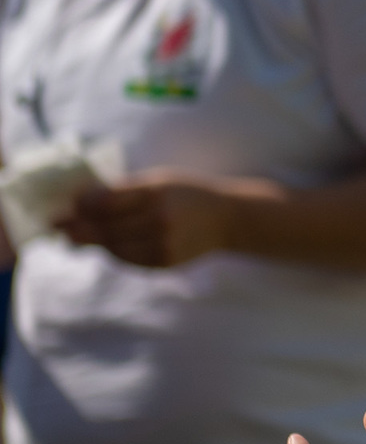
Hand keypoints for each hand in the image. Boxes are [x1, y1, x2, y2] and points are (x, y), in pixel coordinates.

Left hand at [60, 172, 264, 266]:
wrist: (229, 220)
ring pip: (113, 248)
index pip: (105, 202)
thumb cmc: (188, 194)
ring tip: (77, 238)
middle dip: (77, 228)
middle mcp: (160, 219)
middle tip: (58, 228)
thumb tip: (80, 204)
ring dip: (93, 243)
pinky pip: (129, 260)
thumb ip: (124, 191)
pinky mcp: (166, 262)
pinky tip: (108, 246)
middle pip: (105, 228)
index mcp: (157, 191)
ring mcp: (164, 244)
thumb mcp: (160, 181)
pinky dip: (114, 253)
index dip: (81, 205)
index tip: (68, 206)